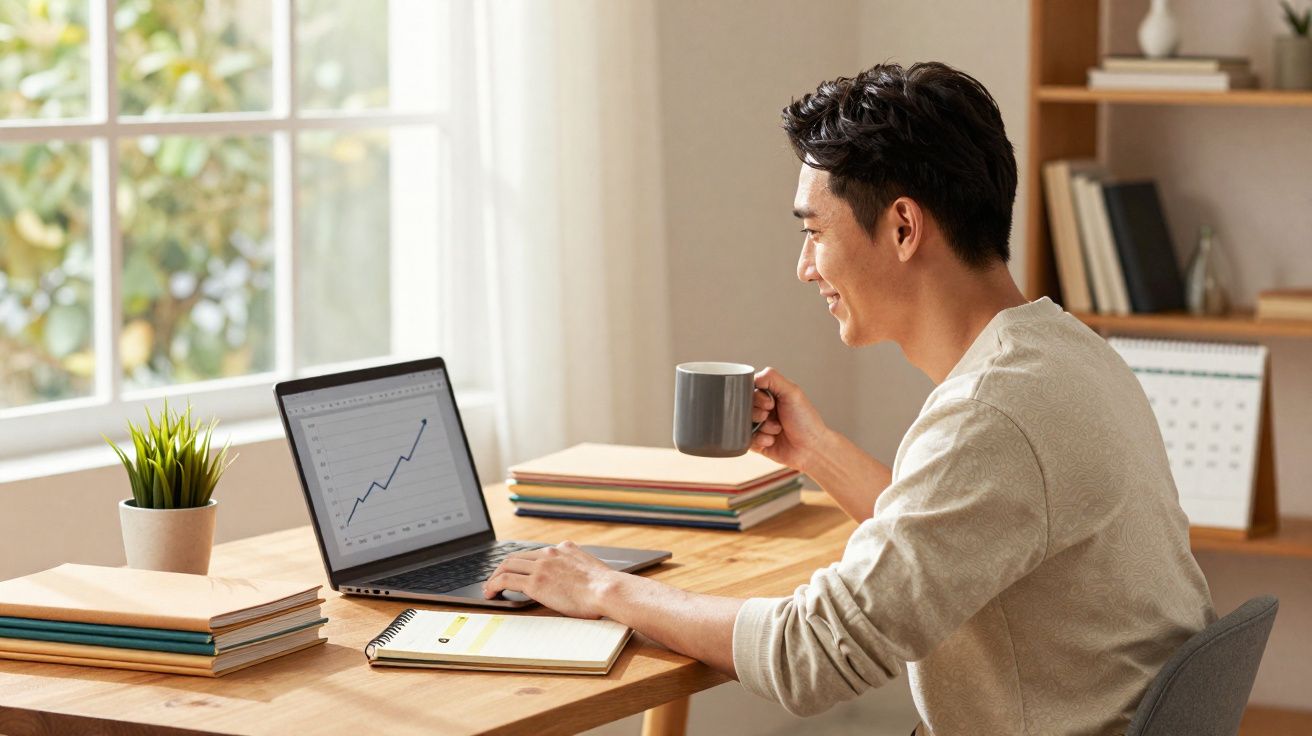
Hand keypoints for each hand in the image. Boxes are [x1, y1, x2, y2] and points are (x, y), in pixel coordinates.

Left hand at [482, 541, 620, 618]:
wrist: (607, 590)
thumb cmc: (605, 587)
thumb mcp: (592, 568)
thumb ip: (580, 567)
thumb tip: (579, 578)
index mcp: (564, 548)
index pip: (536, 553)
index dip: (523, 563)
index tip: (517, 570)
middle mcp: (550, 553)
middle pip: (517, 556)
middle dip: (503, 567)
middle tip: (496, 578)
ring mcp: (541, 566)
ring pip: (508, 565)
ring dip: (495, 576)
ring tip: (489, 587)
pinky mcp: (535, 582)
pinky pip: (507, 579)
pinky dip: (494, 584)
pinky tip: (491, 592)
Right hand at [751, 367, 829, 472]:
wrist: (811, 448)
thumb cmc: (806, 420)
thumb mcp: (792, 392)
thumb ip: (772, 378)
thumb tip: (753, 376)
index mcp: (770, 395)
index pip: (750, 390)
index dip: (757, 397)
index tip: (770, 403)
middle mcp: (763, 409)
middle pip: (744, 407)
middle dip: (759, 413)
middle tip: (771, 416)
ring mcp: (759, 426)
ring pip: (744, 424)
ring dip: (762, 428)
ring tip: (777, 430)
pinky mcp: (756, 443)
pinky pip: (747, 440)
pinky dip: (761, 440)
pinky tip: (773, 440)